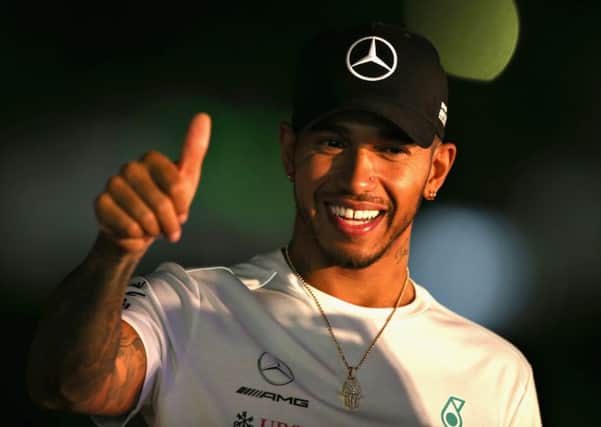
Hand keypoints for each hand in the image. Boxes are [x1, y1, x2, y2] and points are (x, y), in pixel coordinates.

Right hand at [94, 113, 210, 254]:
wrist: (141, 230)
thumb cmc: (167, 204)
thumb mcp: (186, 180)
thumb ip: (194, 150)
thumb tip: (203, 116)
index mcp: (152, 160)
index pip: (176, 184)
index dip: (181, 205)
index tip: (182, 213)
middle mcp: (130, 168)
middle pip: (160, 203)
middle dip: (169, 222)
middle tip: (169, 229)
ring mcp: (113, 184)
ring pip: (143, 216)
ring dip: (154, 230)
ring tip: (153, 229)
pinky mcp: (101, 203)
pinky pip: (126, 225)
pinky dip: (137, 235)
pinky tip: (136, 232)